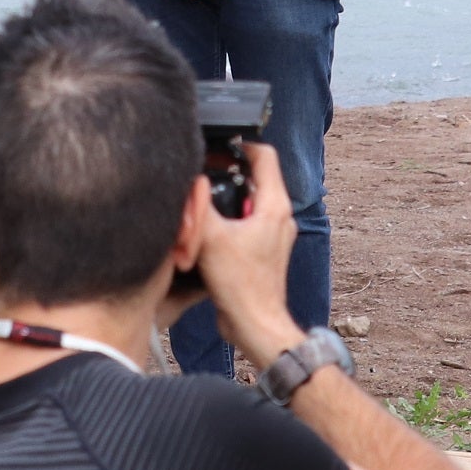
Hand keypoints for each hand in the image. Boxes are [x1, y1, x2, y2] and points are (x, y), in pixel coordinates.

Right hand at [192, 141, 303, 366]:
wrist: (254, 324)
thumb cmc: (241, 286)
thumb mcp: (211, 237)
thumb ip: (200, 204)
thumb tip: (191, 181)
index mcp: (274, 206)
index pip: (264, 156)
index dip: (241, 145)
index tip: (220, 147)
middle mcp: (279, 216)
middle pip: (256, 177)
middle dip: (230, 173)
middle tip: (206, 175)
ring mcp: (274, 234)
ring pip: (250, 201)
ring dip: (228, 199)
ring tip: (205, 205)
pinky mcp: (264, 250)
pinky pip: (248, 222)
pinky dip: (230, 220)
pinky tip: (209, 231)